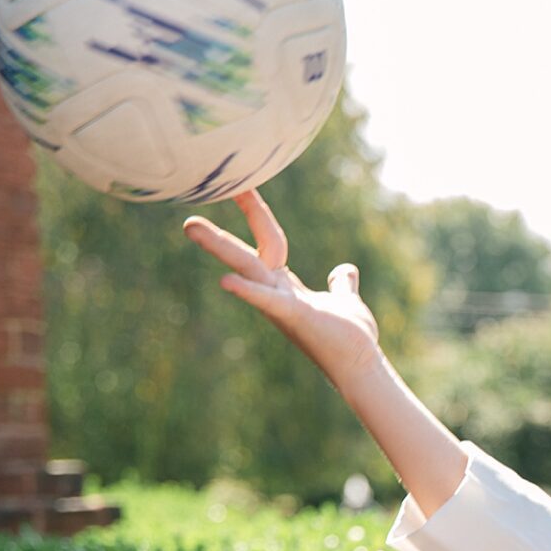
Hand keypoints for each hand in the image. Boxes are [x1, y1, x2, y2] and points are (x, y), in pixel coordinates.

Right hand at [183, 187, 381, 386]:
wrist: (361, 367)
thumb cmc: (351, 339)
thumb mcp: (346, 301)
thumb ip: (342, 284)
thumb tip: (345, 270)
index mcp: (285, 285)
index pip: (268, 239)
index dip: (255, 211)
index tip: (241, 183)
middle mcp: (276, 292)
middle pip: (244, 254)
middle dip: (220, 231)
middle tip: (190, 210)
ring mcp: (282, 305)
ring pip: (247, 268)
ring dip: (221, 246)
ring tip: (190, 227)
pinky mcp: (295, 316)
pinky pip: (268, 300)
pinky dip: (249, 291)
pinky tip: (224, 281)